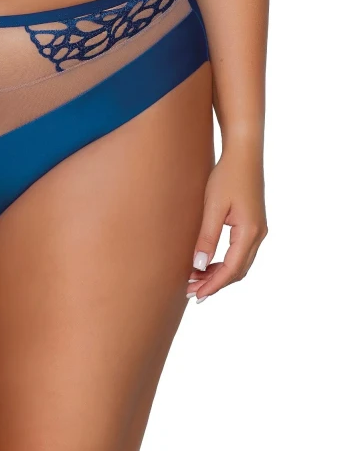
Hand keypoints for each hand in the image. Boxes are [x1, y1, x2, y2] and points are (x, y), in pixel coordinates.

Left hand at [186, 146, 267, 302]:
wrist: (243, 155)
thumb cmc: (226, 177)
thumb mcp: (213, 207)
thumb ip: (207, 237)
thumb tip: (198, 265)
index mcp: (250, 232)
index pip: (231, 269)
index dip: (213, 285)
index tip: (196, 296)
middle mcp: (258, 234)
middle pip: (237, 271)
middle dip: (215, 283)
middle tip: (191, 292)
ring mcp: (257, 230)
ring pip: (239, 263)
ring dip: (219, 274)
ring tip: (195, 280)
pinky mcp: (252, 224)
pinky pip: (239, 252)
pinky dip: (224, 262)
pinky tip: (206, 264)